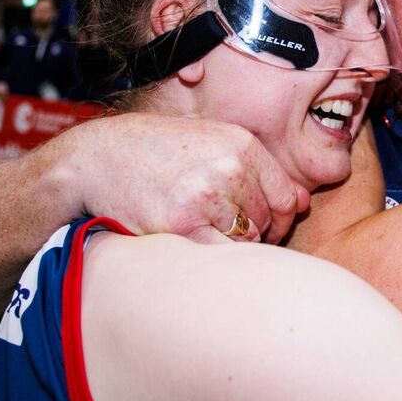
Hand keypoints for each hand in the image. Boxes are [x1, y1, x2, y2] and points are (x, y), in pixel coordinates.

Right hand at [58, 113, 309, 242]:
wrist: (98, 157)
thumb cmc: (158, 150)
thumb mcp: (211, 141)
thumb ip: (257, 168)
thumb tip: (303, 203)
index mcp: (242, 144)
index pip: (289, 197)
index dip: (282, 219)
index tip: (266, 227)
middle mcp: (229, 168)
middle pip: (268, 222)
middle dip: (255, 234)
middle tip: (225, 233)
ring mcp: (205, 197)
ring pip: (245, 242)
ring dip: (232, 247)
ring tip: (206, 235)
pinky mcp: (180, 224)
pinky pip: (219, 256)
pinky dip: (214, 259)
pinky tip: (195, 247)